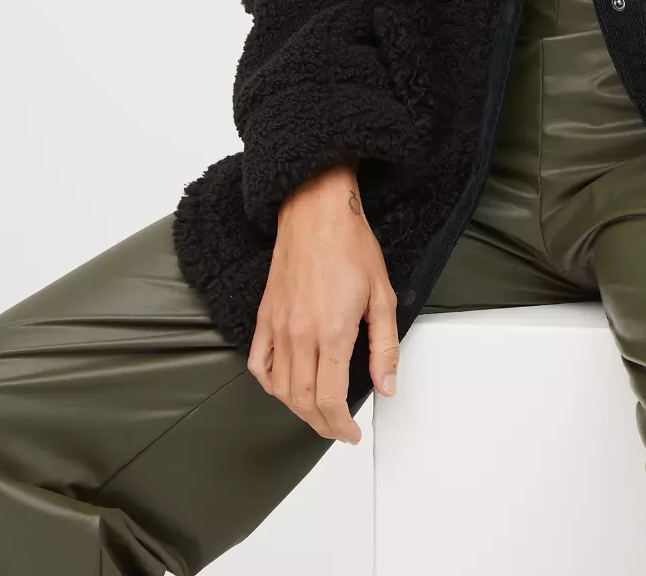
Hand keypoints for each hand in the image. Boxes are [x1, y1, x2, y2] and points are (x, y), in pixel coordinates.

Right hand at [247, 164, 400, 443]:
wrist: (316, 212)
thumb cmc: (352, 245)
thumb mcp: (383, 295)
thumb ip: (384, 346)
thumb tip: (387, 385)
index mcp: (332, 332)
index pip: (330, 399)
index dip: (341, 425)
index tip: (352, 433)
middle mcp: (300, 335)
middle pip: (303, 401)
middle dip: (323, 424)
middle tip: (339, 429)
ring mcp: (277, 326)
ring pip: (280, 389)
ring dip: (298, 410)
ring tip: (318, 414)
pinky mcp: (264, 316)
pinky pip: (258, 363)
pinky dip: (269, 384)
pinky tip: (283, 389)